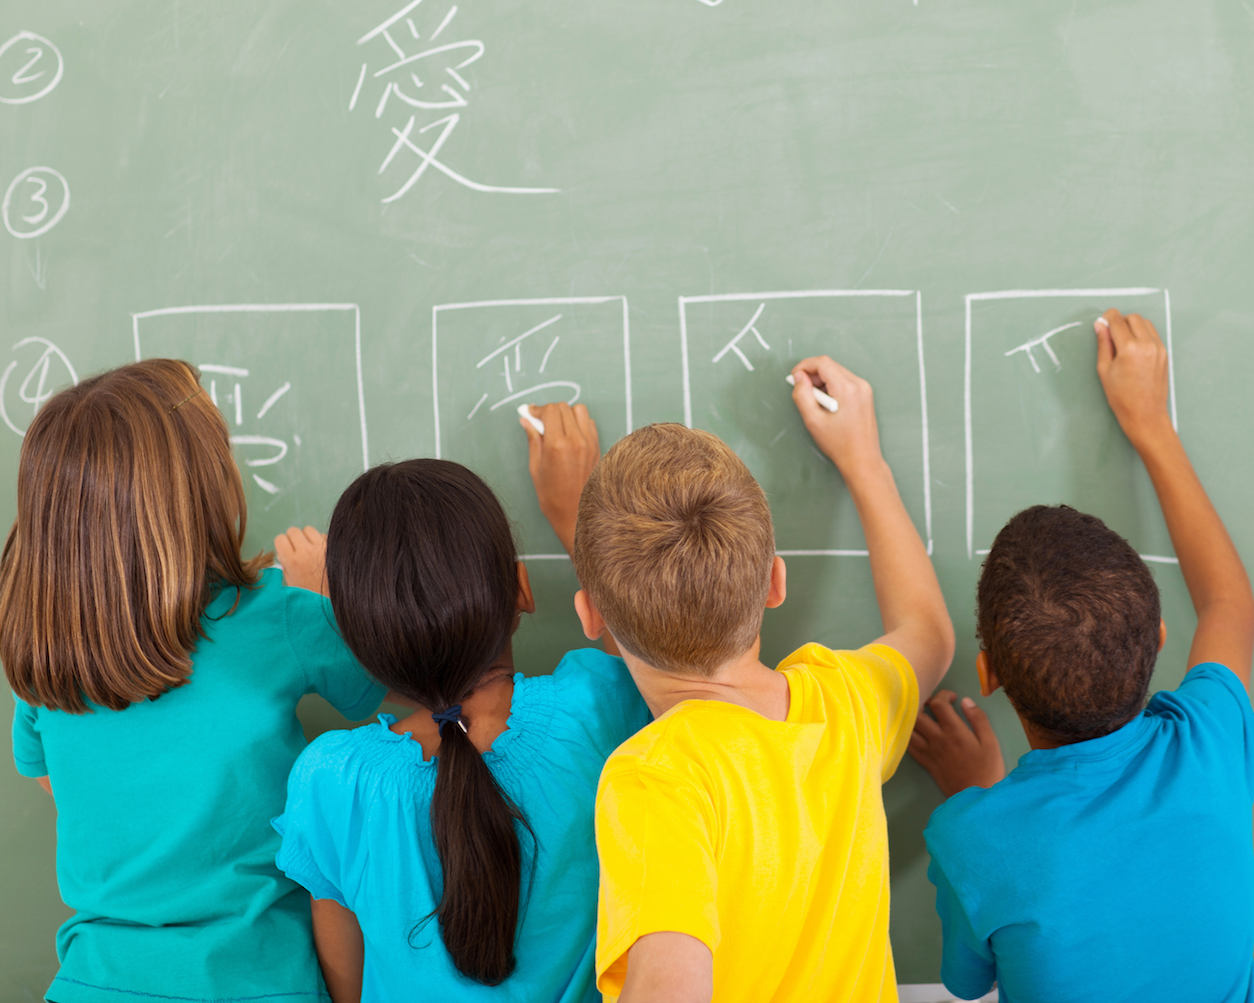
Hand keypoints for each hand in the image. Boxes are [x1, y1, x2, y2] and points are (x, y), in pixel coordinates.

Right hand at [275, 526, 327, 594]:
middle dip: (294, 538)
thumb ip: (285, 566)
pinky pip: (323, 535)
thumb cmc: (313, 594)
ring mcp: (321, 547)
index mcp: (293, 561)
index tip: (286, 550)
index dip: (282, 544)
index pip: (280, 539)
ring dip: (307, 537)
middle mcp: (306, 551)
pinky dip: (321, 541)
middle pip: (293, 531)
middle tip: (298, 549)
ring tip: (311, 550)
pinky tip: (322, 552)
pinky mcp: (333, 546)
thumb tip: (282, 553)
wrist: (336, 598)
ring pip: (308, 529)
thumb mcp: (293, 583)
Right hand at [521, 402, 599, 554]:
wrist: (576, 515)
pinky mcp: (597, 447)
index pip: (550, 410)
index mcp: (557, 444)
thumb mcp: (536, 468)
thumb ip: (533, 440)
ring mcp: (590, 443)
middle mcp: (576, 440)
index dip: (538, 409)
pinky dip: (579, 423)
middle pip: (564, 407)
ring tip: (558, 427)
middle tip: (541, 421)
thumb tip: (527, 420)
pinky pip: (590, 423)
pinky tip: (570, 434)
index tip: (531, 413)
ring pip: (580, 410)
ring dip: (567, 414)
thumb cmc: (553, 497)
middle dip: (550, 411)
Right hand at [789, 356, 884, 480]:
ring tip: (816, 403)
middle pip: (829, 366)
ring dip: (821, 381)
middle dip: (812, 375)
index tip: (794, 378)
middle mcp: (859, 384)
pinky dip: (831, 386)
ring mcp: (864, 388)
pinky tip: (828, 404)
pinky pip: (844, 380)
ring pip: (836, 372)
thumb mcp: (813, 420)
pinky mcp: (865, 394)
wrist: (862, 459)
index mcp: (847, 389)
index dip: (804, 366)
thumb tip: (798, 377)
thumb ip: (802, 395)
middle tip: (803, 392)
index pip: (822, 363)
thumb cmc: (839, 444)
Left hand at [908, 690, 1005, 798]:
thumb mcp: (991, 742)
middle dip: (923, 702)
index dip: (943, 694)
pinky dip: (908, 734)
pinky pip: (909, 744)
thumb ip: (979, 719)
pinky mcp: (924, 762)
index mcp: (954, 731)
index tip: (952, 698)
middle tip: (933, 703)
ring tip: (923, 715)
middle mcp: (937, 738)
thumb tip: (966, 700)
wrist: (976, 798)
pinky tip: (915, 731)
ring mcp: (928, 751)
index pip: (938, 703)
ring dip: (913, 717)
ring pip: (910, 728)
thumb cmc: (987, 769)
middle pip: (918, 713)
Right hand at [1095, 309, 1172, 445]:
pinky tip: (1134, 348)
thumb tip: (1099, 326)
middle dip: (1121, 321)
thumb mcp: (1104, 370)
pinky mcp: (1164, 352)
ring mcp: (1159, 348)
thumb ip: (1103, 344)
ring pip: (1145, 323)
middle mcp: (1147, 344)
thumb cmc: (1121, 397)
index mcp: (1129, 349)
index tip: (1102, 321)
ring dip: (1133, 326)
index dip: (1107, 317)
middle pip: (1133, 318)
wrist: (1145, 413)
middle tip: (1111, 334)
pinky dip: (1142, 334)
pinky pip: (1153, 334)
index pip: (1117, 320)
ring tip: (1123, 342)